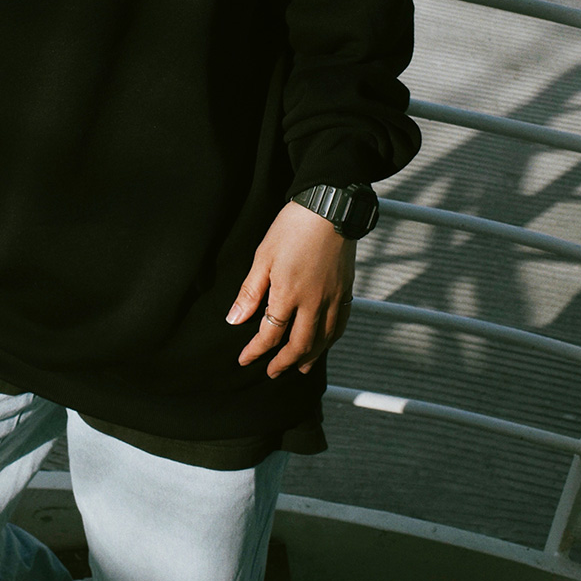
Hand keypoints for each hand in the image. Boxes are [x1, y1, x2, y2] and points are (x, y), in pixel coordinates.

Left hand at [227, 200, 355, 377]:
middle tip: (272, 373)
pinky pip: (340, 326)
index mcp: (288, 295)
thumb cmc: (292, 228)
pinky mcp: (346, 291)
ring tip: (299, 368)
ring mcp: (333, 298)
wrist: (330, 208)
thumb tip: (234, 320)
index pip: (270, 334)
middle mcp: (313, 303)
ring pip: (322, 340)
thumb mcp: (263, 256)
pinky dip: (330, 341)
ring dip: (309, 358)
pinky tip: (324, 344)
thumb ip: (250, 292)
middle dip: (283, 363)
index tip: (245, 360)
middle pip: (299, 345)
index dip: (256, 351)